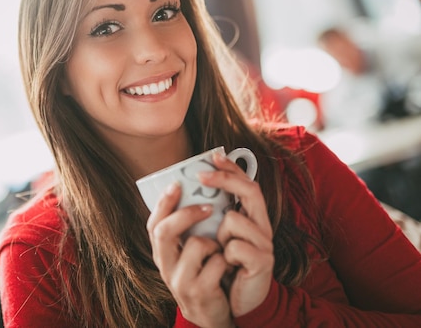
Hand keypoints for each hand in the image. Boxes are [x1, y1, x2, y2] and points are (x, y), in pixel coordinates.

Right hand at [147, 182, 233, 327]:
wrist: (213, 316)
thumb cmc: (204, 275)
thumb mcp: (188, 254)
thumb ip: (187, 230)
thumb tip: (195, 192)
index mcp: (162, 253)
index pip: (153, 223)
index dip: (163, 202)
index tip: (177, 184)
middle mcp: (165, 266)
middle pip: (163, 231)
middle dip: (186, 213)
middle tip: (208, 206)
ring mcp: (179, 280)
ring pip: (195, 245)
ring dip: (213, 243)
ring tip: (218, 250)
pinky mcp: (199, 292)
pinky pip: (216, 263)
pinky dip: (226, 260)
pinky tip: (227, 266)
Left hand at [203, 153, 273, 316]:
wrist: (238, 303)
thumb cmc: (225, 267)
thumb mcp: (217, 237)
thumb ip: (213, 216)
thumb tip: (192, 190)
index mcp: (252, 218)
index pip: (247, 184)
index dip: (233, 168)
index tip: (214, 155)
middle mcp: (262, 226)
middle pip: (250, 190)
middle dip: (225, 178)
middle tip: (201, 174)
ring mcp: (265, 243)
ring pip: (234, 220)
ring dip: (220, 235)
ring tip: (222, 252)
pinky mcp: (263, 261)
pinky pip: (234, 246)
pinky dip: (225, 256)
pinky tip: (230, 267)